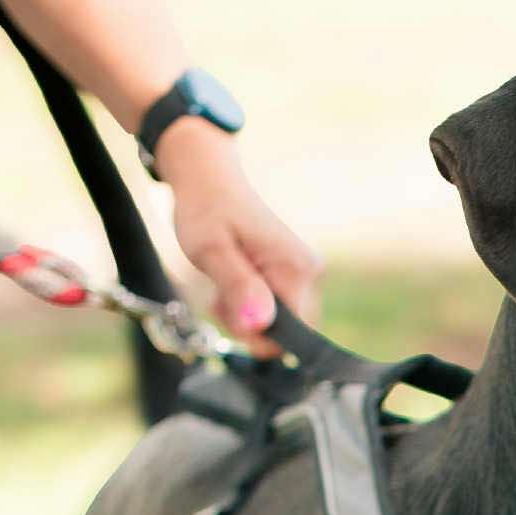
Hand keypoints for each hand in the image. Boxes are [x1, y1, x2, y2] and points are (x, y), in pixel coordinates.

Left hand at [157, 118, 321, 355]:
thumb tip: (259, 323)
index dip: (259, 336)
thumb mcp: (211, 251)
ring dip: (246, 319)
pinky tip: (231, 286)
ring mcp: (303, 275)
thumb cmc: (206, 209)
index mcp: (296, 268)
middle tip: (219, 298)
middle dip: (250, 327)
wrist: (208, 178)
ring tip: (222, 288)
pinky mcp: (293, 277)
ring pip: (280, 325)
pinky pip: (276, 312)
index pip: (295, 334)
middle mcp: (309, 273)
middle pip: (289, 333)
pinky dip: (249, 309)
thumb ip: (237, 286)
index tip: (226, 313)